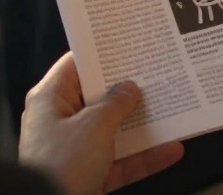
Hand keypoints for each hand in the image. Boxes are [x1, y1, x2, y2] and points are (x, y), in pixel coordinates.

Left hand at [19, 53, 183, 194]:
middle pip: (99, 99)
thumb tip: (129, 88)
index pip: (76, 65)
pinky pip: (121, 161)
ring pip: (114, 131)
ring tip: (172, 109)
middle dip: (129, 91)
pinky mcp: (88, 176)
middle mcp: (61, 121)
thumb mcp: (93, 126)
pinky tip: (172, 149)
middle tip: (157, 75)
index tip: (129, 46)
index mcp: (50, 99)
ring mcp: (75, 150)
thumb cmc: (62, 165)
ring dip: (142, 124)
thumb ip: (115, 103)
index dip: (102, 54)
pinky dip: (144, 156)